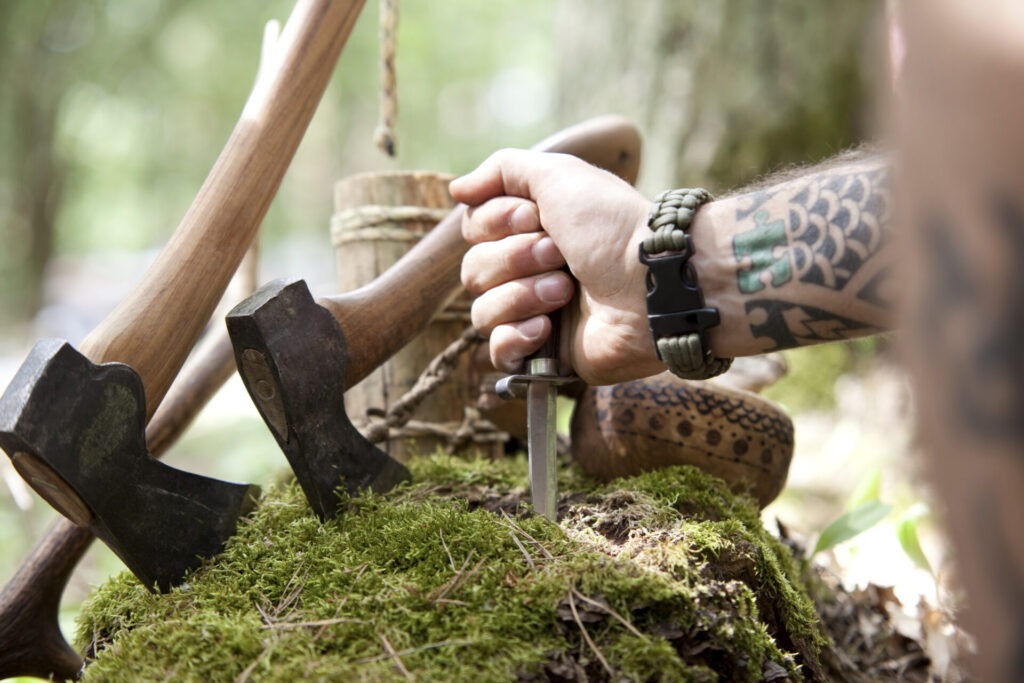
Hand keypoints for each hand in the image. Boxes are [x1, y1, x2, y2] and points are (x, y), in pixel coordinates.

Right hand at [453, 149, 664, 384]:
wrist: (655, 283)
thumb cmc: (613, 226)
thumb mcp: (559, 175)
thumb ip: (504, 170)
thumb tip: (457, 191)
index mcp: (532, 230)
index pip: (473, 230)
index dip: (496, 224)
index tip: (536, 218)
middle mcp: (530, 271)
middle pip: (473, 270)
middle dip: (514, 260)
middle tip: (560, 256)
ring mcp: (537, 314)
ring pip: (481, 312)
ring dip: (521, 296)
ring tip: (565, 292)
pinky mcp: (546, 355)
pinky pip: (499, 353)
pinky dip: (515, 338)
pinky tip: (546, 330)